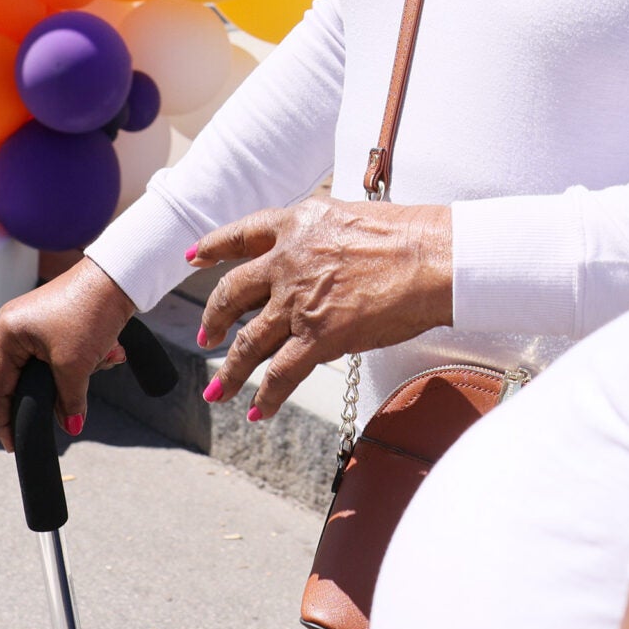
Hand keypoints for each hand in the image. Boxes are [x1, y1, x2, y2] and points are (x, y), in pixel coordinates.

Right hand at [0, 258, 136, 451]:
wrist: (121, 275)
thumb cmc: (89, 311)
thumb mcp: (76, 365)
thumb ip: (68, 401)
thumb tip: (71, 426)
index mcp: (8, 334)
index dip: (4, 419)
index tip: (13, 444)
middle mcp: (19, 326)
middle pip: (31, 378)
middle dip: (63, 389)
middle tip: (76, 405)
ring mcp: (40, 322)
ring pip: (56, 367)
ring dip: (84, 370)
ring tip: (107, 357)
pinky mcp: (62, 320)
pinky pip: (70, 352)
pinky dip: (90, 357)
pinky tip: (113, 350)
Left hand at [192, 198, 453, 420]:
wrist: (435, 257)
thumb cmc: (412, 236)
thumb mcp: (352, 218)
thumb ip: (325, 239)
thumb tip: (321, 260)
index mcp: (297, 223)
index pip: (243, 234)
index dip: (214, 246)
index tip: (194, 256)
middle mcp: (288, 260)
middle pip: (233, 292)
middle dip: (214, 318)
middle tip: (205, 336)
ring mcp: (298, 301)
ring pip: (248, 341)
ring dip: (230, 371)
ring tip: (216, 391)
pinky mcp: (319, 336)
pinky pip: (282, 373)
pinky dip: (267, 396)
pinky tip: (257, 411)